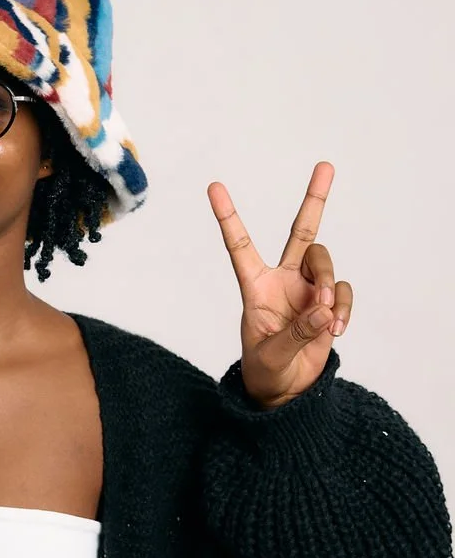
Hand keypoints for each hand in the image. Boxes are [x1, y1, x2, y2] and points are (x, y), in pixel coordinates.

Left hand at [207, 161, 353, 408]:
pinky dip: (343, 307)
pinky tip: (336, 329)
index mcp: (254, 286)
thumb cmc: (265, 371)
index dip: (228, 216)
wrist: (285, 392)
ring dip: (329, 282)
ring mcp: (307, 289)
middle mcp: (282, 280)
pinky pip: (342, 291)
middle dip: (315, 199)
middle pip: (302, 232)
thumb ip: (295, 334)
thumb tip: (322, 310)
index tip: (214, 186)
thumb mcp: (270, 357)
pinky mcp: (328, 304)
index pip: (239, 246)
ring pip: (325, 261)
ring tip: (325, 316)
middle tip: (326, 166)